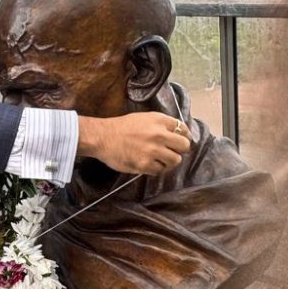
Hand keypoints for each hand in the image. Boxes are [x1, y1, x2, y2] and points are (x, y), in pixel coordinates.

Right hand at [76, 112, 191, 174]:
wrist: (102, 136)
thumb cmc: (122, 127)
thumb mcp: (145, 118)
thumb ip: (162, 125)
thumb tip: (179, 134)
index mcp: (159, 120)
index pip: (183, 129)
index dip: (184, 136)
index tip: (181, 141)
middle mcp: (158, 134)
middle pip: (184, 146)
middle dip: (180, 150)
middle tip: (173, 152)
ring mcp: (152, 150)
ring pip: (175, 160)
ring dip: (170, 161)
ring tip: (161, 160)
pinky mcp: (144, 164)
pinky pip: (160, 170)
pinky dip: (157, 169)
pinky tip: (150, 164)